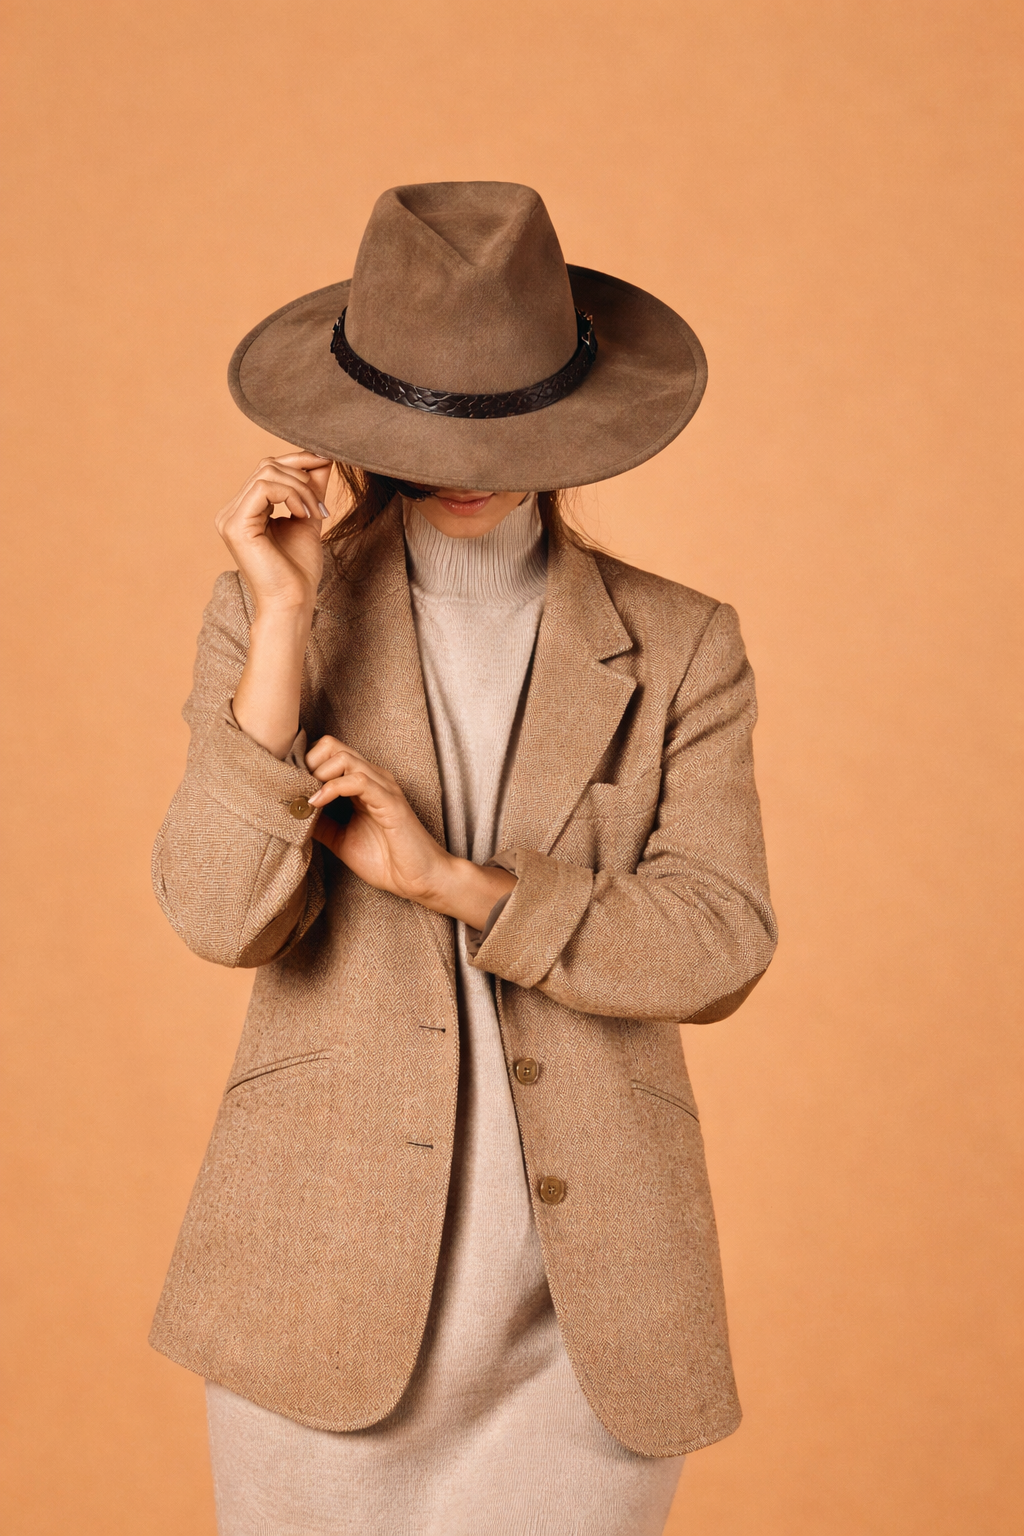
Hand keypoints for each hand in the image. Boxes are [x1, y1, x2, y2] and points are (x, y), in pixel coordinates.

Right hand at [215, 453, 332, 615]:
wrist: (293, 602)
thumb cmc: (299, 569)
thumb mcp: (308, 517)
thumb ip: (311, 488)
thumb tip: (323, 456)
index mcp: (245, 510)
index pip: (268, 468)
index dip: (298, 460)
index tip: (327, 462)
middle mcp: (231, 511)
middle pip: (267, 465)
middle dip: (302, 477)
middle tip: (321, 507)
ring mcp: (229, 517)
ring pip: (267, 472)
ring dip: (300, 488)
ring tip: (313, 514)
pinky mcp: (235, 524)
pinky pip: (263, 487)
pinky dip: (290, 495)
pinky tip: (302, 515)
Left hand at [306, 738, 515, 927]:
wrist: (417, 880)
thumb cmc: (385, 859)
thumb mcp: (340, 839)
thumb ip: (319, 823)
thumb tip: (291, 813)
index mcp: (361, 783)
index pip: (327, 752)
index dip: (304, 765)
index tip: (289, 788)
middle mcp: (372, 778)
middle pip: (331, 746)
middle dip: (306, 765)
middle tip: (295, 792)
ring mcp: (382, 787)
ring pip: (342, 757)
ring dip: (316, 775)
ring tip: (305, 799)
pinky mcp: (389, 801)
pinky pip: (357, 780)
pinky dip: (331, 789)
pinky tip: (317, 804)